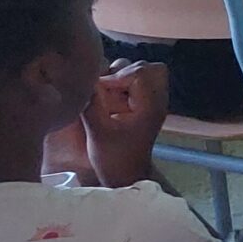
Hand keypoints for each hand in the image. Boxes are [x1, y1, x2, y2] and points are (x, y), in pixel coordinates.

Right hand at [83, 61, 167, 184]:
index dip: (116, 77)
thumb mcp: (97, 131)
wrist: (126, 174)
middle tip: (107, 88)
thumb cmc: (112, 157)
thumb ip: (92, 104)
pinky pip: (140, 83)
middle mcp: (157, 100)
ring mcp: (154, 102)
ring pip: (146, 73)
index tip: (99, 90)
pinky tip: (110, 98)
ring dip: (124, 77)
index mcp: (150, 106)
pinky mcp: (146, 105)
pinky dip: (125, 84)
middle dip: (124, 72)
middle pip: (149, 68)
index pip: (140, 74)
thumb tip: (84, 81)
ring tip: (108, 93)